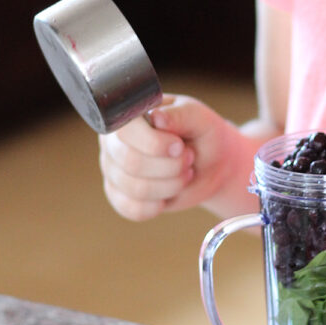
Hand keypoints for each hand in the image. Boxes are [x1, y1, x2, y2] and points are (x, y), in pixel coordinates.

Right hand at [98, 94, 235, 219]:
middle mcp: (114, 143)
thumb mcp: (199, 118)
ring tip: (184, 173)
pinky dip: (160, 205)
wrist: (211, 164)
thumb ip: (180, 115)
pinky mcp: (120, 197)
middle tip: (188, 158)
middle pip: (131, 162)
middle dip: (171, 166)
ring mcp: (114, 171)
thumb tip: (155, 116)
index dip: (155, 143)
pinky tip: (170, 193)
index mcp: (129, 117)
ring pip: (136, 188)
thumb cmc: (203, 135)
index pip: (125, 131)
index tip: (179, 146)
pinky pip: (133, 209)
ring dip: (171, 185)